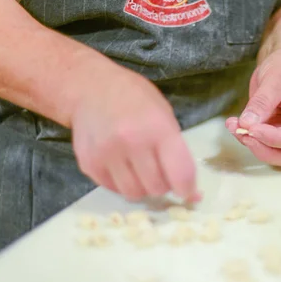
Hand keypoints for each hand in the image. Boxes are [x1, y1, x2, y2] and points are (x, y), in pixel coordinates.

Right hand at [71, 67, 199, 202]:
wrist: (90, 88)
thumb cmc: (134, 99)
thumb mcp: (164, 114)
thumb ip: (177, 151)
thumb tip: (191, 191)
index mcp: (158, 128)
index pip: (180, 173)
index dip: (187, 189)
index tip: (187, 191)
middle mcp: (132, 142)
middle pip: (156, 188)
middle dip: (162, 184)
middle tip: (159, 172)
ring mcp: (107, 154)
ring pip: (134, 193)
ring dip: (141, 187)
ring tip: (139, 169)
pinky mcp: (89, 164)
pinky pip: (112, 189)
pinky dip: (120, 183)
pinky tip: (121, 165)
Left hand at [226, 47, 280, 168]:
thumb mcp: (275, 79)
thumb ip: (262, 103)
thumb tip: (247, 124)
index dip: (273, 139)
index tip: (252, 129)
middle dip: (263, 148)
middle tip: (242, 132)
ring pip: (273, 154)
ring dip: (252, 145)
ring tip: (234, 126)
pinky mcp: (273, 132)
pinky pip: (260, 143)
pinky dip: (246, 137)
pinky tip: (233, 123)